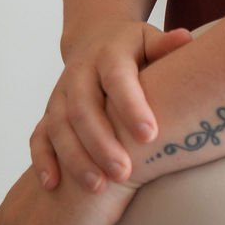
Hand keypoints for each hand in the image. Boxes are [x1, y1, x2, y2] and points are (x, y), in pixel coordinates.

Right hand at [31, 19, 193, 192]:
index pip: (117, 79)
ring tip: (98, 187)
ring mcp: (60, 94)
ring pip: (60, 127)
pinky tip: (53, 185)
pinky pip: (39, 137)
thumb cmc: (133, 48)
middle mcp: (79, 73)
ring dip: (75, 158)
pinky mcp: (48, 113)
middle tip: (124, 173)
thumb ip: (165, 45)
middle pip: (83, 108)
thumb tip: (184, 40)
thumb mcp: (149, 40)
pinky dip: (43, 160)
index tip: (150, 135)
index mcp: (108, 54)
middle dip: (101, 143)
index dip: (131, 106)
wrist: (94, 38)